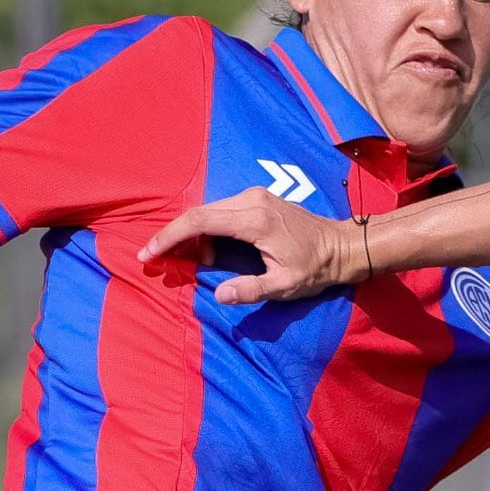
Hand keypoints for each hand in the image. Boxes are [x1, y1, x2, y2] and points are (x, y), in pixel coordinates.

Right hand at [140, 190, 369, 305]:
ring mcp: (254, 196)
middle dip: (173, 236)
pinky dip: (206, 228)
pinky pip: (220, 210)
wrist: (340, 246)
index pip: (198, 221)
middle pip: (198, 213)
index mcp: (254, 219)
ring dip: (190, 234)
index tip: (149, 254)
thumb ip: (252, 290)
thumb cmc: (315, 268)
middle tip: (157, 259)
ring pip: (207, 210)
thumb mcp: (285, 285)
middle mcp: (250, 200)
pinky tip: (206, 252)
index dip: (169, 237)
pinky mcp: (256, 198)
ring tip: (183, 261)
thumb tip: (220, 294)